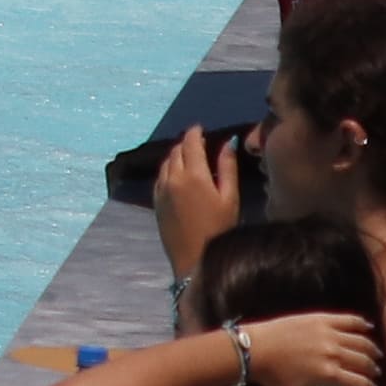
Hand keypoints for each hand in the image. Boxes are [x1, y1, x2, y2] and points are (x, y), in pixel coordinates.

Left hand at [152, 124, 240, 277]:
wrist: (195, 258)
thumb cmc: (220, 228)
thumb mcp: (230, 198)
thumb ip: (227, 168)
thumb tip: (228, 143)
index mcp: (194, 174)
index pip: (191, 143)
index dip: (195, 132)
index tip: (200, 127)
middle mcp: (173, 177)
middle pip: (177, 151)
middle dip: (186, 143)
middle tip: (197, 142)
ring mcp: (161, 189)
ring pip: (166, 162)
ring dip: (176, 155)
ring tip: (189, 156)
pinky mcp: (156, 200)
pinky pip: (160, 176)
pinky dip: (168, 169)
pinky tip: (178, 174)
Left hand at [239, 309, 385, 385]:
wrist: (254, 348)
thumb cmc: (274, 378)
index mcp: (329, 375)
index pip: (362, 384)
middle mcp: (334, 353)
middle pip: (365, 363)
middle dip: (373, 370)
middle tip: (373, 373)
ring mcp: (328, 333)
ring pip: (362, 342)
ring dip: (372, 350)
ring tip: (374, 355)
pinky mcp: (320, 318)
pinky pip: (348, 320)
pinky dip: (362, 323)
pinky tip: (368, 328)